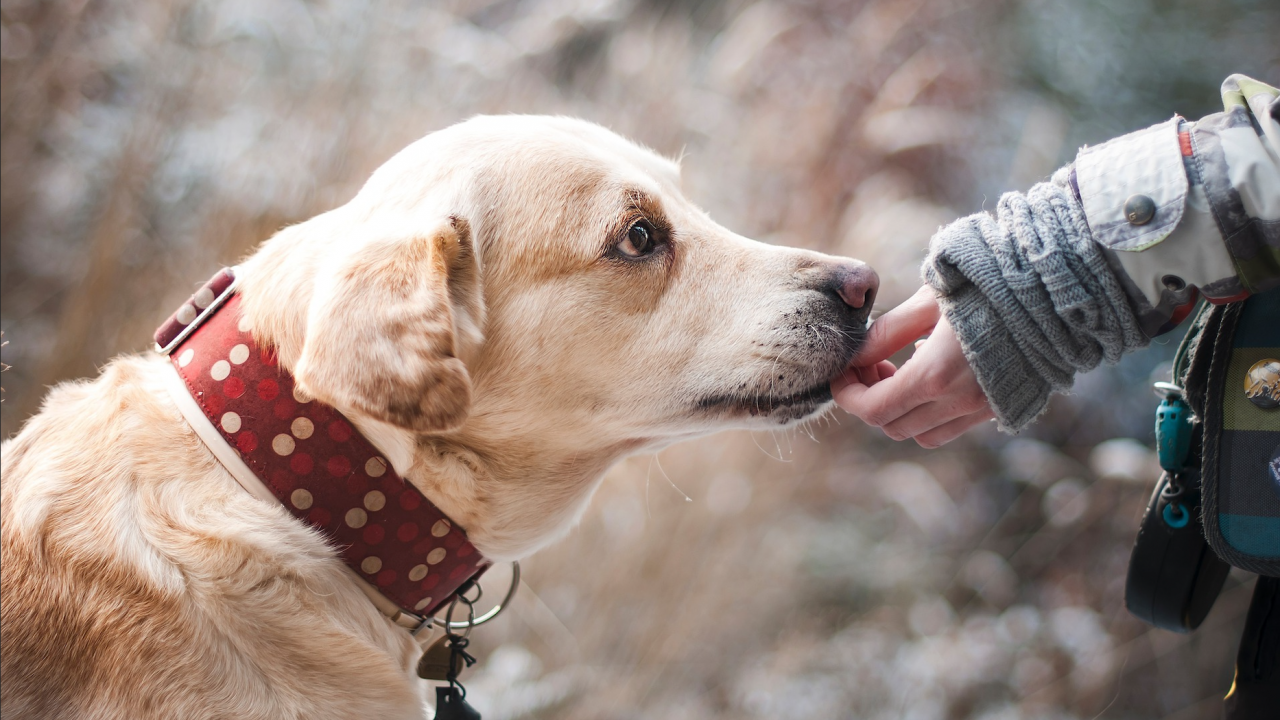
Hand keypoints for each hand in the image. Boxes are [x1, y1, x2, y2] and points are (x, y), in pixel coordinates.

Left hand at [832, 286, 993, 447]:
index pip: (873, 409)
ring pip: (922, 434)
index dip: (847, 395)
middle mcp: (960, 402)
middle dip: (870, 400)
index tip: (841, 372)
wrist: (1056, 290)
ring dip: (900, 410)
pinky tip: (933, 372)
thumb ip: (888, 332)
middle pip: (892, 426)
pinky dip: (930, 412)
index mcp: (936, 375)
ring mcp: (983, 409)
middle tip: (870, 364)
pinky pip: (952, 426)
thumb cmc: (988, 284)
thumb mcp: (929, 300)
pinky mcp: (1001, 407)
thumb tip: (856, 354)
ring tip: (899, 370)